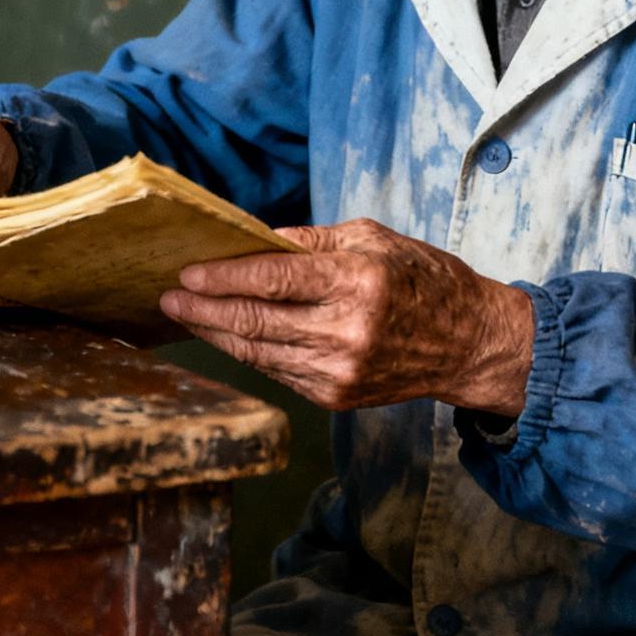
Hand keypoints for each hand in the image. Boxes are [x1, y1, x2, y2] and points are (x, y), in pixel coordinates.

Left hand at [159, 217, 533, 415]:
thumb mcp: (373, 239)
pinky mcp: (336, 397)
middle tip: (168, 297)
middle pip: (255, 322)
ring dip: (216, 334)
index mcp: (358, 282)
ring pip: (258, 353)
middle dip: (203, 310)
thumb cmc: (423, 279)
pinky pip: (277, 372)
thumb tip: (252, 241)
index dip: (223, 277)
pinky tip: (228, 336)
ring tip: (186, 315)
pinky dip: (248, 353)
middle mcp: (347, 331)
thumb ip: (310, 242)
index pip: (273, 279)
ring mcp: (340, 371)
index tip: (185, 273)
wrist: (468, 343)